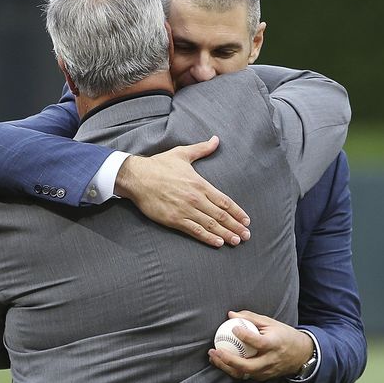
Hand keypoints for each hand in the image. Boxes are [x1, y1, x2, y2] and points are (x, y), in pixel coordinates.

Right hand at [114, 136, 250, 247]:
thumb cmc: (159, 165)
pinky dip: (208, 238)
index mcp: (200, 184)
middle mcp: (196, 198)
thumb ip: (202, 149)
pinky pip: (195, 230)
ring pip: (210, 224)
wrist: (136, 177)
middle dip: (236, 226)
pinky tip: (218, 243)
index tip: (246, 220)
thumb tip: (216, 140)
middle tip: (247, 235)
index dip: (237, 212)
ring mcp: (185, 210)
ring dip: (226, 234)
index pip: (225, 201)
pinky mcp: (174, 219)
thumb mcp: (182, 153)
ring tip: (237, 241)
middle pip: (221, 215)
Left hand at [208, 310, 314, 381]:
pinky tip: (221, 361)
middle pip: (248, 365)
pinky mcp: (263, 377)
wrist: (301, 355)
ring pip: (243, 373)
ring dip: (225, 366)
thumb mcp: (271, 323)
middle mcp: (270, 360)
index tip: (233, 328)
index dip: (245, 336)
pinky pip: (244, 375)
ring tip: (213, 356)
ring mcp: (266, 371)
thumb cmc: (284, 336)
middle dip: (229, 360)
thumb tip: (231, 315)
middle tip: (215, 350)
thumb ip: (251, 318)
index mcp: (275, 344)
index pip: (259, 342)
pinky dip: (231, 369)